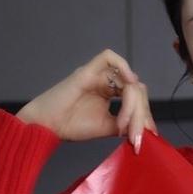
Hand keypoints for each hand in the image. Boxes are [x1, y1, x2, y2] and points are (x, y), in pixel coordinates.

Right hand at [17, 48, 159, 153]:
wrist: (47, 125)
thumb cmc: (70, 125)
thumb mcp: (105, 127)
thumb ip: (124, 123)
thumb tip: (144, 129)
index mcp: (110, 93)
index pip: (136, 97)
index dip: (144, 115)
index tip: (145, 136)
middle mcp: (106, 82)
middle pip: (135, 89)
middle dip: (140, 113)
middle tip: (136, 135)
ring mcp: (98, 75)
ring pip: (127, 80)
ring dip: (131, 104)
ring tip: (123, 126)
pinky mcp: (88, 70)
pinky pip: (109, 58)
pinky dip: (122, 66)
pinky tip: (128, 83)